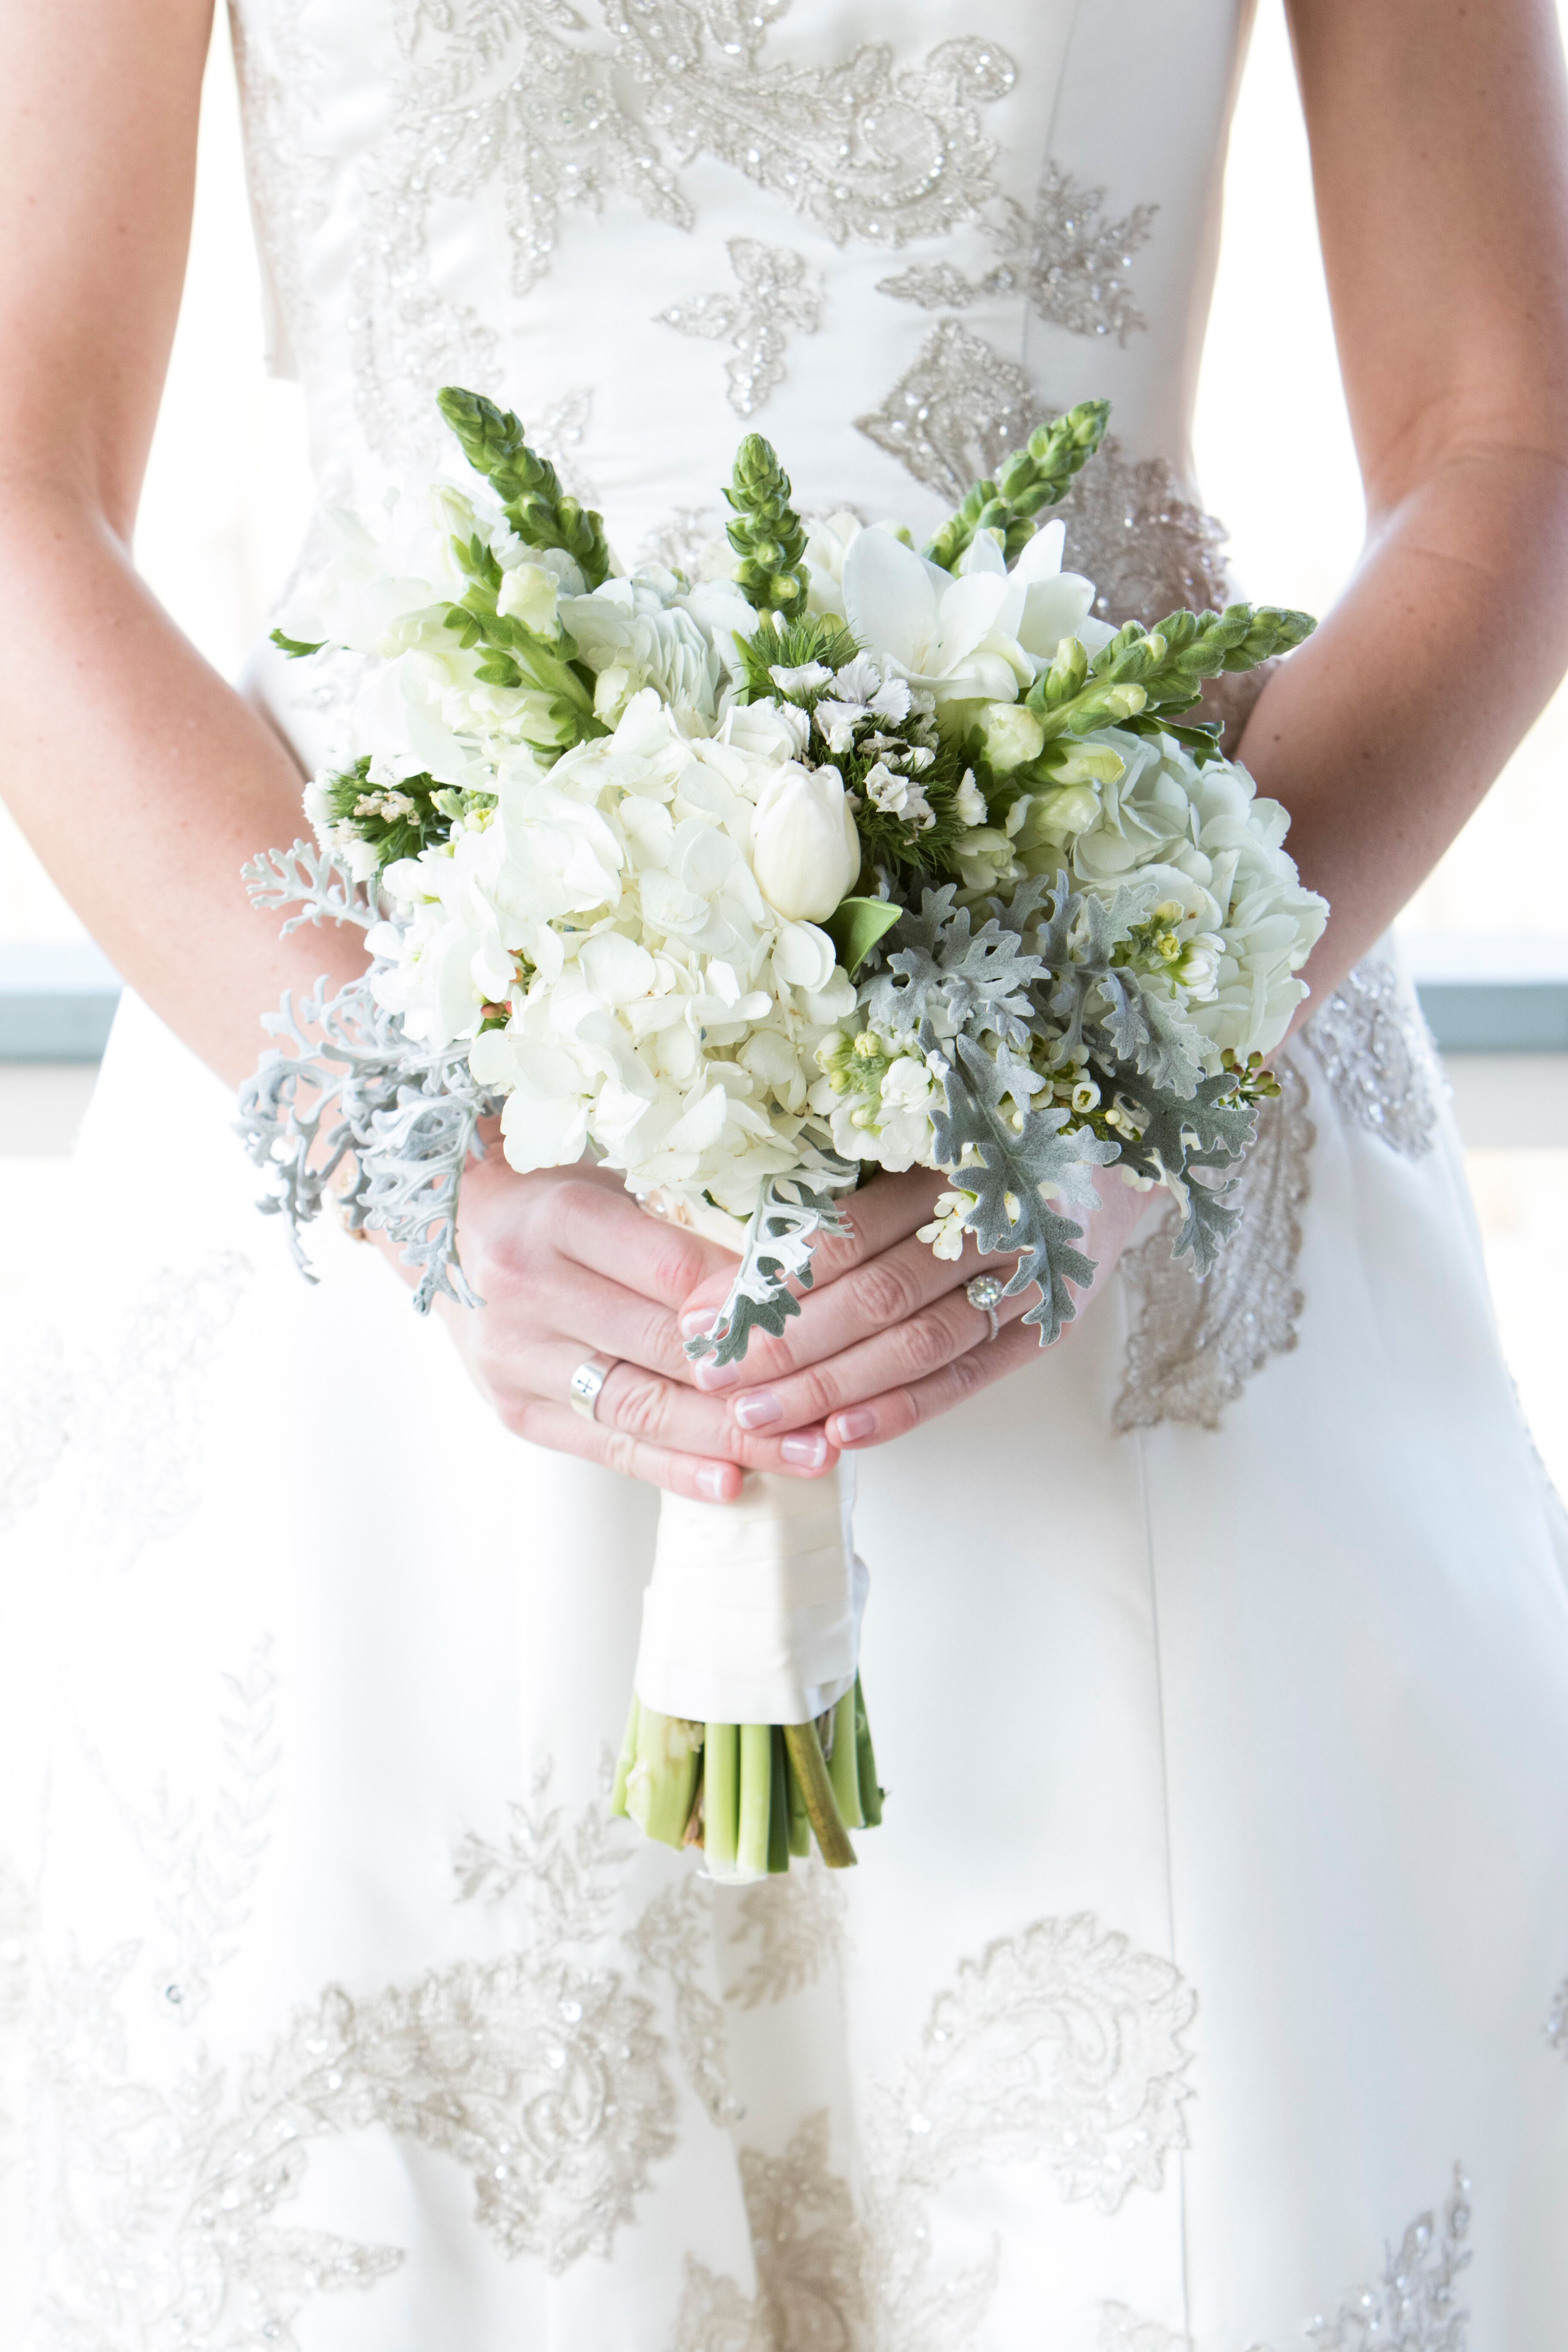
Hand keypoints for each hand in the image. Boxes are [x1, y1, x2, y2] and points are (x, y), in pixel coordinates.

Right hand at [423, 1140, 839, 1500]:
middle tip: (837, 1406)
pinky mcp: (516, 1410)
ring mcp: (515, 1357)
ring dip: (730, 1439)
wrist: (445, 1227)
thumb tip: (788, 1282)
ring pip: (641, 1408)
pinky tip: (730, 1481)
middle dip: (759, 1383)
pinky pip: (606, 1447)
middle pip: (664, 1348)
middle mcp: (528, 1289)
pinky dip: (672, 1469)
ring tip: (807, 1456)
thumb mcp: (612, 1184)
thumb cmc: (550, 1197)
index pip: (674, 1270)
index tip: (826, 1323)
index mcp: (560, 1216)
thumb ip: (684, 1227)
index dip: (751, 1304)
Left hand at [683, 1165, 1158, 1452]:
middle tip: (713, 1374)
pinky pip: (965, 1379)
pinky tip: (842, 1434)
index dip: (773, 1278)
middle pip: (876, 1298)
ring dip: (831, 1388)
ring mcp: (1027, 1282)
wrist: (1117, 1150)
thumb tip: (748, 1234)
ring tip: (756, 1417)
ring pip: (916, 1347)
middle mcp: (992, 1225)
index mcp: (951, 1165)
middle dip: (786, 1345)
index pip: (850, 1233)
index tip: (705, 1310)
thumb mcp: (928, 1129)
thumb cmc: (997, 1136)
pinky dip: (903, 1410)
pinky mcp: (1046, 1327)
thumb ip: (854, 1175)